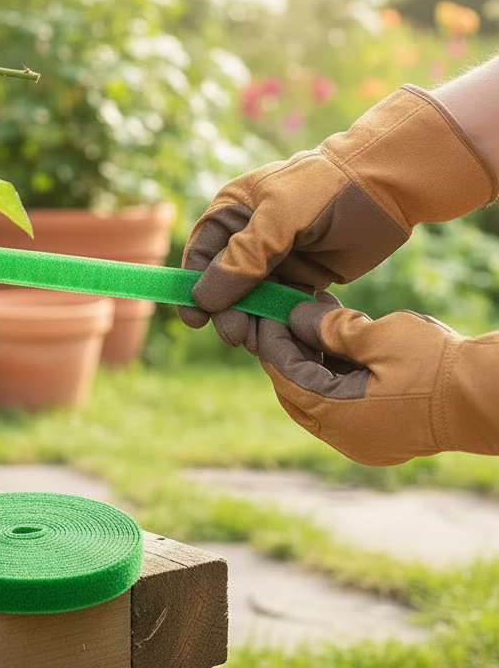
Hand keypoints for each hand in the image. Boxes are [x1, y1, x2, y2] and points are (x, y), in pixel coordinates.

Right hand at [179, 86, 495, 351]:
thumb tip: (203, 297)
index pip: (203, 253)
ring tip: (260, 343)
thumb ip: (244, 256)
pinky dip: (282, 323)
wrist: (387, 186)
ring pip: (254, 299)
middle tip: (235, 336)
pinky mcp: (304, 277)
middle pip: (226, 282)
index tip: (195, 318)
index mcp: (234, 210)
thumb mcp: (280, 217)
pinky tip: (285, 338)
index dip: (195, 286)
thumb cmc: (327, 189)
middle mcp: (250, 236)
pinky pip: (284, 306)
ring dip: (253, 322)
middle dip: (227, 311)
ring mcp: (277, 258)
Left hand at [257, 292, 498, 465]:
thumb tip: (293, 316)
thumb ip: (328, 329)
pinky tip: (337, 338)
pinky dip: (333, 372)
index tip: (269, 307)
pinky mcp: (382, 433)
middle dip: (287, 349)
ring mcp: (364, 439)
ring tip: (315, 315)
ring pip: (318, 396)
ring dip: (311, 358)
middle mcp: (345, 437)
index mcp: (337, 417)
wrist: (492, 397)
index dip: (273, 338)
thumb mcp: (377, 337)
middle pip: (294, 390)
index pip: (285, 375)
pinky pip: (342, 402)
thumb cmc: (437, 366)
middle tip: (286, 312)